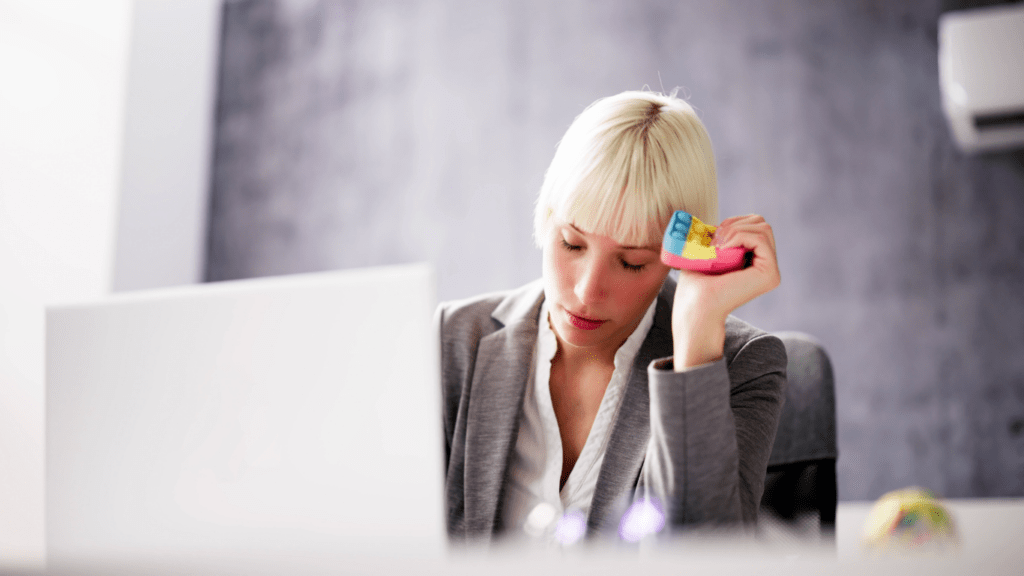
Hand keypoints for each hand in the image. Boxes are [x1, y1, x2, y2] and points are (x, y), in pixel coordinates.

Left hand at [671, 214, 780, 369]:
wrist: (694, 308)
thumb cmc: (694, 286)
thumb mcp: (707, 254)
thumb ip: (719, 238)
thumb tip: (718, 226)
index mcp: (755, 263)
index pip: (755, 225)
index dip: (733, 222)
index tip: (712, 237)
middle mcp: (767, 267)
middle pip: (761, 223)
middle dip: (734, 223)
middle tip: (714, 241)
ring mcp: (771, 272)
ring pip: (763, 228)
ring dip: (734, 230)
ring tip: (716, 247)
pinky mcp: (770, 274)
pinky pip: (760, 238)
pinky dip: (738, 236)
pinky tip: (723, 250)